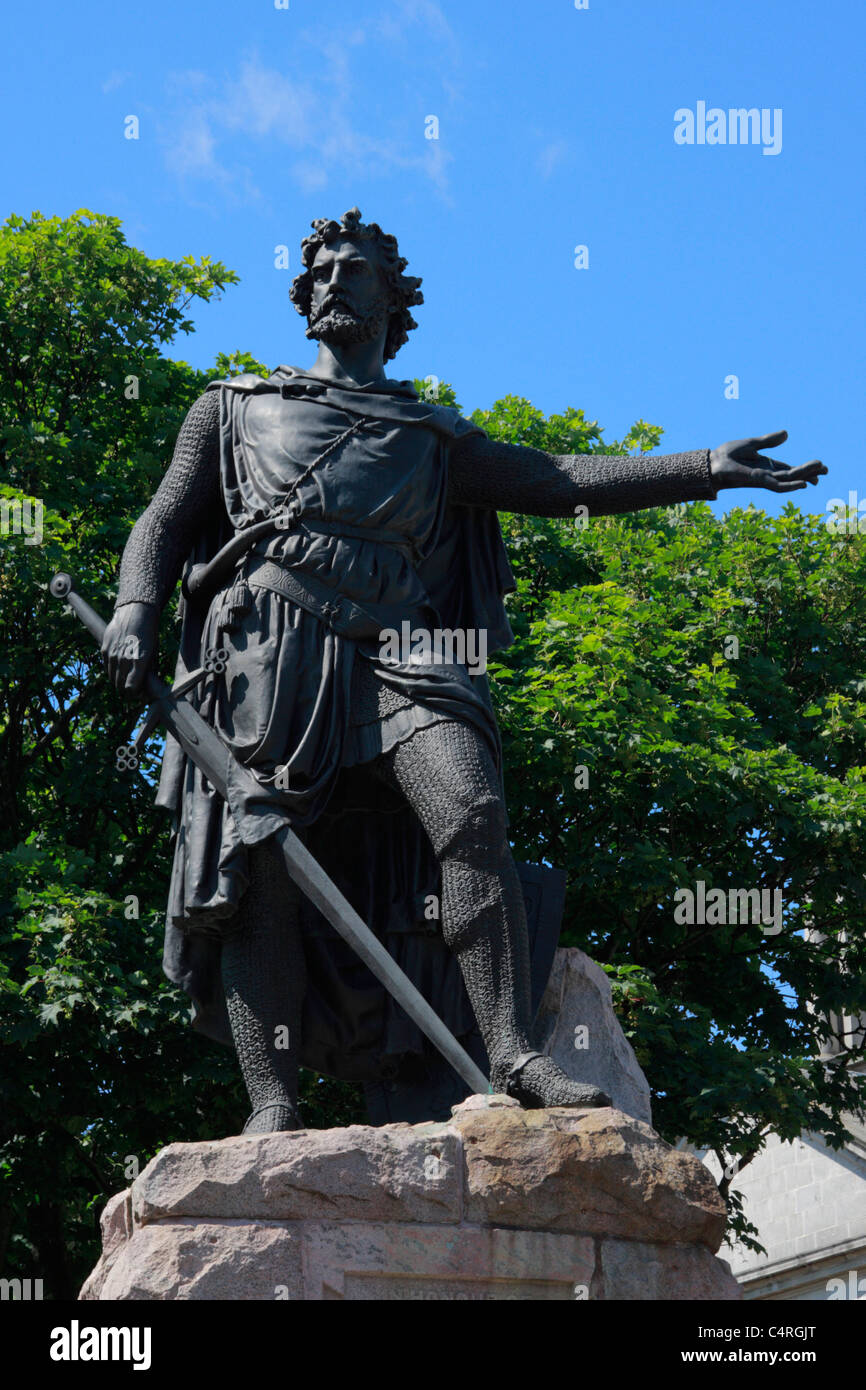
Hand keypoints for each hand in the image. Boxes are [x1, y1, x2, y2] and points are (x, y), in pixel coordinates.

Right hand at [101, 602, 158, 696]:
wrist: (136, 612)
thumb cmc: (149, 633)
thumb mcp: (153, 652)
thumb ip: (148, 670)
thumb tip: (145, 686)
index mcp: (139, 661)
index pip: (131, 688)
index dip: (134, 694)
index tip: (137, 693)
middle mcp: (124, 659)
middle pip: (120, 685)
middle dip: (126, 690)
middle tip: (131, 688)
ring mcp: (112, 654)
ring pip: (112, 677)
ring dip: (118, 681)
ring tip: (124, 679)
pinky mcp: (104, 648)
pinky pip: (106, 666)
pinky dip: (111, 670)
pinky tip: (118, 668)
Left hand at [710, 432, 825, 492]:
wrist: (713, 463)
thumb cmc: (728, 455)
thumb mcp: (752, 444)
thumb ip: (769, 441)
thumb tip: (786, 434)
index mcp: (767, 465)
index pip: (790, 469)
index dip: (805, 468)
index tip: (820, 466)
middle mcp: (768, 474)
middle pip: (793, 475)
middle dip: (810, 473)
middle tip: (826, 470)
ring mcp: (764, 479)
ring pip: (789, 480)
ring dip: (805, 476)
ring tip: (819, 473)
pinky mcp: (758, 482)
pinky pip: (778, 486)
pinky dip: (790, 486)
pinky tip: (803, 484)